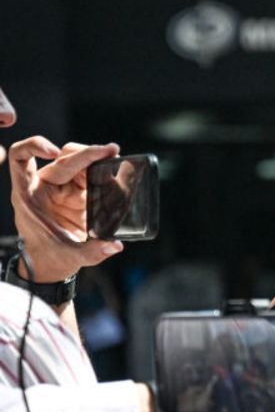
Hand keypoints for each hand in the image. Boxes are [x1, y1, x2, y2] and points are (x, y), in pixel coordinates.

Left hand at [8, 137, 121, 281]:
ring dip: (95, 157)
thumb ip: (92, 252)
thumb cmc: (49, 257)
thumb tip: (115, 245)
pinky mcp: (78, 194)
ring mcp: (62, 188)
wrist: (51, 264)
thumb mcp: (68, 256)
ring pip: (77, 160)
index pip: (21, 158)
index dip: (34, 147)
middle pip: (62, 157)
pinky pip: (91, 175)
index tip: (53, 152)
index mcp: (30, 194)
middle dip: (86, 153)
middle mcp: (44, 186)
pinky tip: (117, 172)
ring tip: (114, 157)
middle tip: (110, 151)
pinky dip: (104, 172)